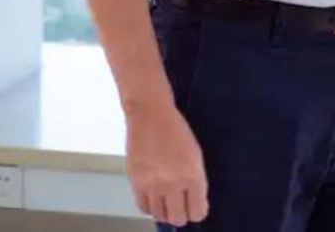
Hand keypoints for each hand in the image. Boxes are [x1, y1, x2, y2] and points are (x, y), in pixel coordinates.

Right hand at [126, 103, 208, 226]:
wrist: (150, 115)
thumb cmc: (175, 130)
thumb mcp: (195, 154)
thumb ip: (195, 180)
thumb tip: (193, 202)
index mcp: (193, 175)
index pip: (198, 212)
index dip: (197, 212)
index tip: (196, 208)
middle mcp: (173, 183)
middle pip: (178, 219)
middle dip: (182, 215)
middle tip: (181, 207)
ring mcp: (153, 184)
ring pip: (160, 216)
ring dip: (165, 211)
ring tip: (167, 200)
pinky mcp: (136, 182)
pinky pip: (143, 208)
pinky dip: (150, 206)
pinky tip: (154, 197)